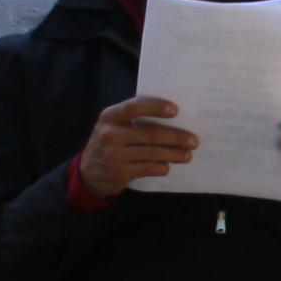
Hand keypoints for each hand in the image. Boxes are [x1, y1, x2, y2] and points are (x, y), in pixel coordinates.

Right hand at [78, 97, 198, 199]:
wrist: (87, 173)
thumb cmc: (109, 143)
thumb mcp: (113, 126)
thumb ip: (133, 118)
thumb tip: (172, 117)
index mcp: (110, 116)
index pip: (135, 107)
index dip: (156, 107)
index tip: (176, 110)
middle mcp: (110, 134)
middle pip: (150, 134)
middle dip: (176, 137)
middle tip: (193, 140)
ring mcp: (114, 155)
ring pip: (153, 153)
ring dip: (174, 154)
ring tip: (187, 155)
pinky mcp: (119, 173)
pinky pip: (148, 168)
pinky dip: (161, 167)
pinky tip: (167, 166)